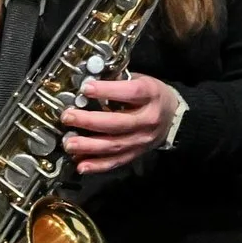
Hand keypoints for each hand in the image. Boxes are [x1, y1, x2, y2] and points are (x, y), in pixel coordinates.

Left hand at [58, 73, 181, 173]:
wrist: (174, 117)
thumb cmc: (151, 95)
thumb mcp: (140, 80)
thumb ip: (117, 79)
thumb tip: (87, 77)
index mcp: (150, 95)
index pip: (131, 93)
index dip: (108, 90)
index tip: (86, 88)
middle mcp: (148, 119)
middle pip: (119, 123)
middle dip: (90, 121)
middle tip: (68, 117)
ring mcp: (142, 139)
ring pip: (115, 145)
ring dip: (89, 146)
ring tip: (68, 143)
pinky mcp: (137, 153)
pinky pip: (117, 161)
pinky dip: (98, 165)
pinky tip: (81, 165)